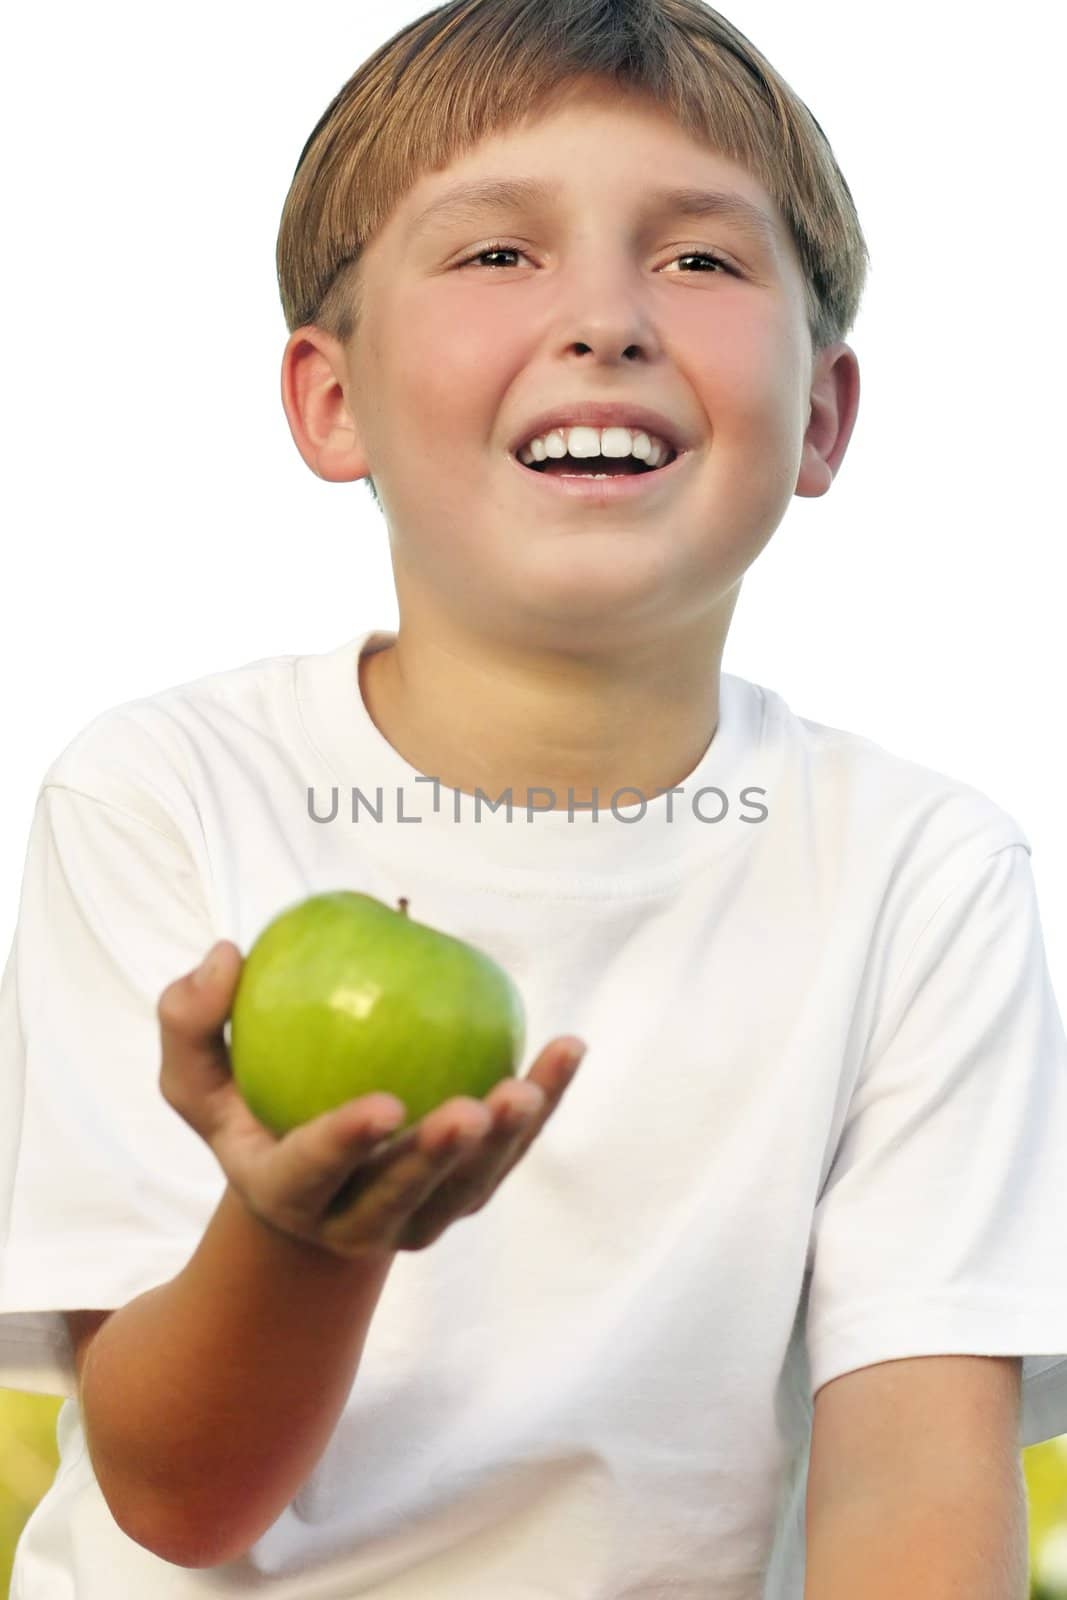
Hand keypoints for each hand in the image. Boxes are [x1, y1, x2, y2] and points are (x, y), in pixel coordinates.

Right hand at [157, 940, 585, 1258]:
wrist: (306, 1184)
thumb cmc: (246, 1112)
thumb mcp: (195, 1076)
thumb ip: (191, 1019)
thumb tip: (226, 954)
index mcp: (287, 1194)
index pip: (312, 1173)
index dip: (345, 1145)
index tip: (384, 1105)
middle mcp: (356, 1221)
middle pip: (403, 1200)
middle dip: (439, 1163)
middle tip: (472, 1110)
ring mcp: (419, 1217)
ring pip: (469, 1187)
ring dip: (508, 1141)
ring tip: (531, 1084)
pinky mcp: (465, 1194)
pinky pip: (512, 1153)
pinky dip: (545, 1104)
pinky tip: (569, 1046)